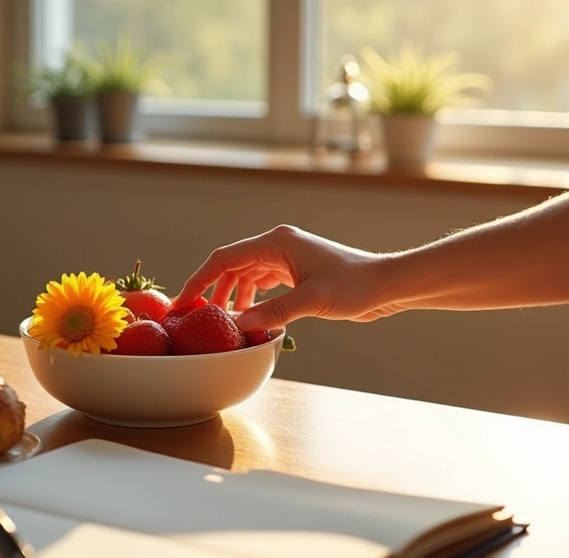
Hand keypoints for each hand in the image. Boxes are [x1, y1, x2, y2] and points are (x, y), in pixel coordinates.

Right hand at [173, 225, 399, 331]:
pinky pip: (262, 282)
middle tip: (197, 317)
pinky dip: (252, 298)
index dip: (200, 280)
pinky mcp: (296, 271)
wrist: (385, 285)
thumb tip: (240, 325)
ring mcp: (287, 258)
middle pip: (231, 266)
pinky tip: (250, 317)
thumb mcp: (313, 301)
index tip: (183, 302)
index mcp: (276, 243)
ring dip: (232, 297)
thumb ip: (275, 312)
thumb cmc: (355, 286)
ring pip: (246, 275)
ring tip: (222, 321)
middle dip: (213, 291)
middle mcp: (278, 245)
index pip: (224, 258)